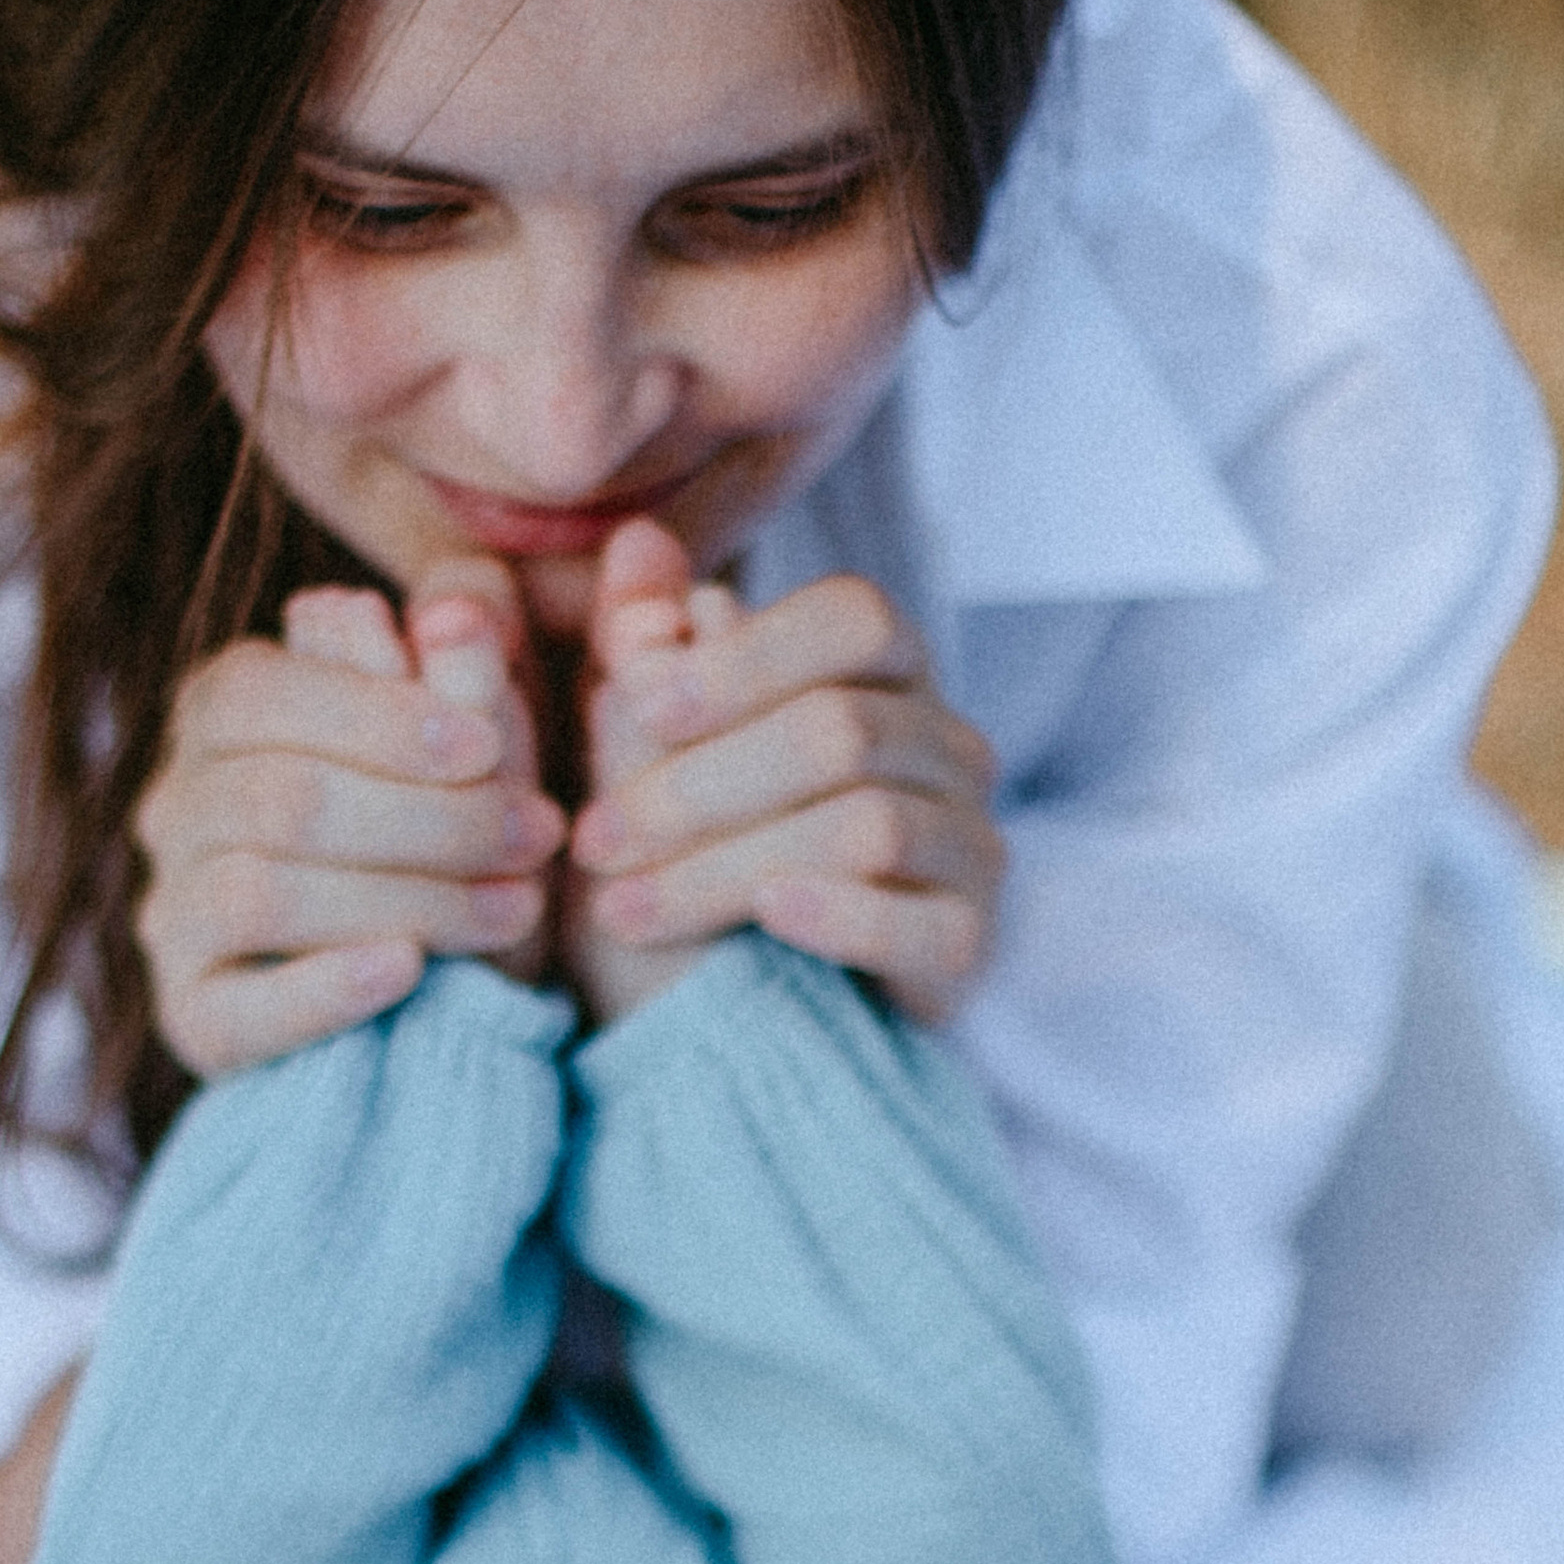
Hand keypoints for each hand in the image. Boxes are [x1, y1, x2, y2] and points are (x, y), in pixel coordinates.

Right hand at [135, 565, 566, 1071]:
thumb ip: (469, 663)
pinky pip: (240, 1008)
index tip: (488, 748)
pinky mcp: (192, 1018)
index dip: (378, 716)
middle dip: (425, 818)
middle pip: (281, 797)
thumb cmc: (460, 831)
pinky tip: (410, 970)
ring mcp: (173, 914)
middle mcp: (176, 806)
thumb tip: (457, 613)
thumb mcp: (480, 739)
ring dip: (405, 899)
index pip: (264, 692)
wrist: (453, 985)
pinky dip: (327, 986)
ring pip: (262, 893)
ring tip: (513, 908)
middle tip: (533, 837)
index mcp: (224, 713)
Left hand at [565, 521, 1000, 1028]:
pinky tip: (765, 918)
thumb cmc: (692, 858)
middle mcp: (945, 745)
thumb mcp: (649, 759)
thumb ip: (647, 655)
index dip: (747, 655)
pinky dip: (835, 917)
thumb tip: (635, 544)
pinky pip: (916, 922)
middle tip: (595, 839)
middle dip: (698, 786)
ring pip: (865, 824)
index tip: (639, 703)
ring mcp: (968, 843)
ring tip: (625, 907)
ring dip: (726, 865)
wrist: (732, 1019)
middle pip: (840, 729)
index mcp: (883, 672)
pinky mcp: (967, 942)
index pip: (852, 619)